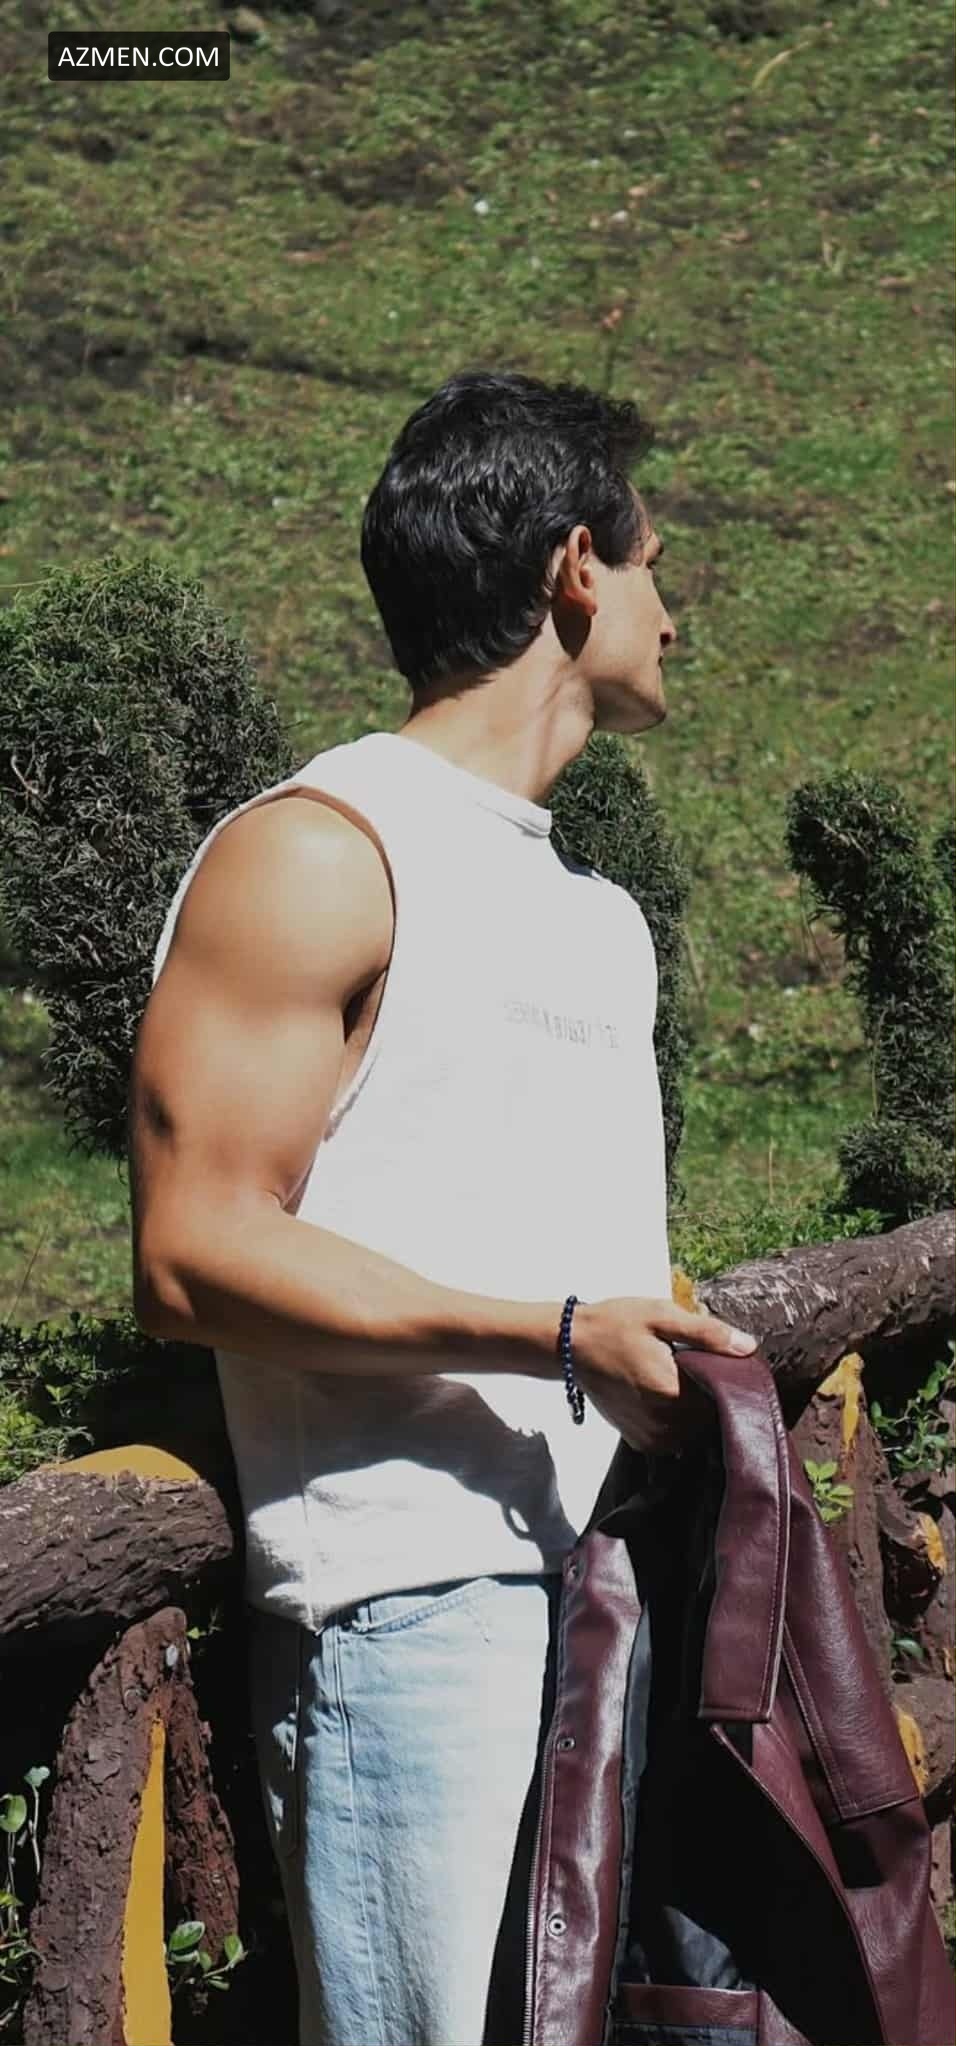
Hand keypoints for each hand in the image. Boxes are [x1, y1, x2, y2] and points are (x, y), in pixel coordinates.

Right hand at [571, 1296, 757, 1453]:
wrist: (570, 1346)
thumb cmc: (615, 1325)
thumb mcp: (662, 1315)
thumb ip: (707, 1333)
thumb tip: (748, 1347)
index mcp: (671, 1392)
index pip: (725, 1398)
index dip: (730, 1380)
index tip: (721, 1361)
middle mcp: (663, 1423)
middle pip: (712, 1417)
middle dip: (713, 1395)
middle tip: (699, 1365)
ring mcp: (651, 1437)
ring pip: (696, 1430)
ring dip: (697, 1410)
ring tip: (682, 1379)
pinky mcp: (640, 1442)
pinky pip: (677, 1438)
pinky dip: (680, 1421)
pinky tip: (669, 1395)